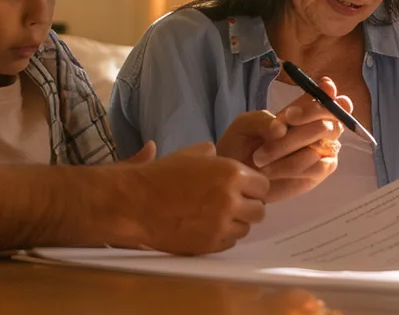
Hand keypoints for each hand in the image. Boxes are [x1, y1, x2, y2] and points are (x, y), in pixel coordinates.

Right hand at [113, 142, 270, 254]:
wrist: (135, 203)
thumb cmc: (160, 176)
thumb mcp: (190, 155)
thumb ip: (212, 154)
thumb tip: (219, 153)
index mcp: (231, 173)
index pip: (263, 185)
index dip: (253, 187)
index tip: (242, 189)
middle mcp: (231, 199)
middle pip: (259, 209)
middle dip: (248, 206)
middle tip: (231, 204)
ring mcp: (221, 225)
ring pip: (246, 228)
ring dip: (236, 222)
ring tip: (216, 215)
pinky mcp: (210, 244)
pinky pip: (230, 242)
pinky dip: (223, 236)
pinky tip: (207, 226)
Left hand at [217, 77, 349, 201]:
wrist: (237, 177)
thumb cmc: (242, 145)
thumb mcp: (245, 125)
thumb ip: (263, 120)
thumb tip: (282, 129)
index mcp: (304, 110)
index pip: (328, 97)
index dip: (329, 92)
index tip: (325, 87)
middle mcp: (318, 128)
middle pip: (333, 118)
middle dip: (309, 115)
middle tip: (285, 120)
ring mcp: (322, 151)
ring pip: (322, 143)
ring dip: (289, 147)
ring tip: (260, 157)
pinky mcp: (318, 173)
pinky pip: (319, 166)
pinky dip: (293, 167)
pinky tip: (271, 170)